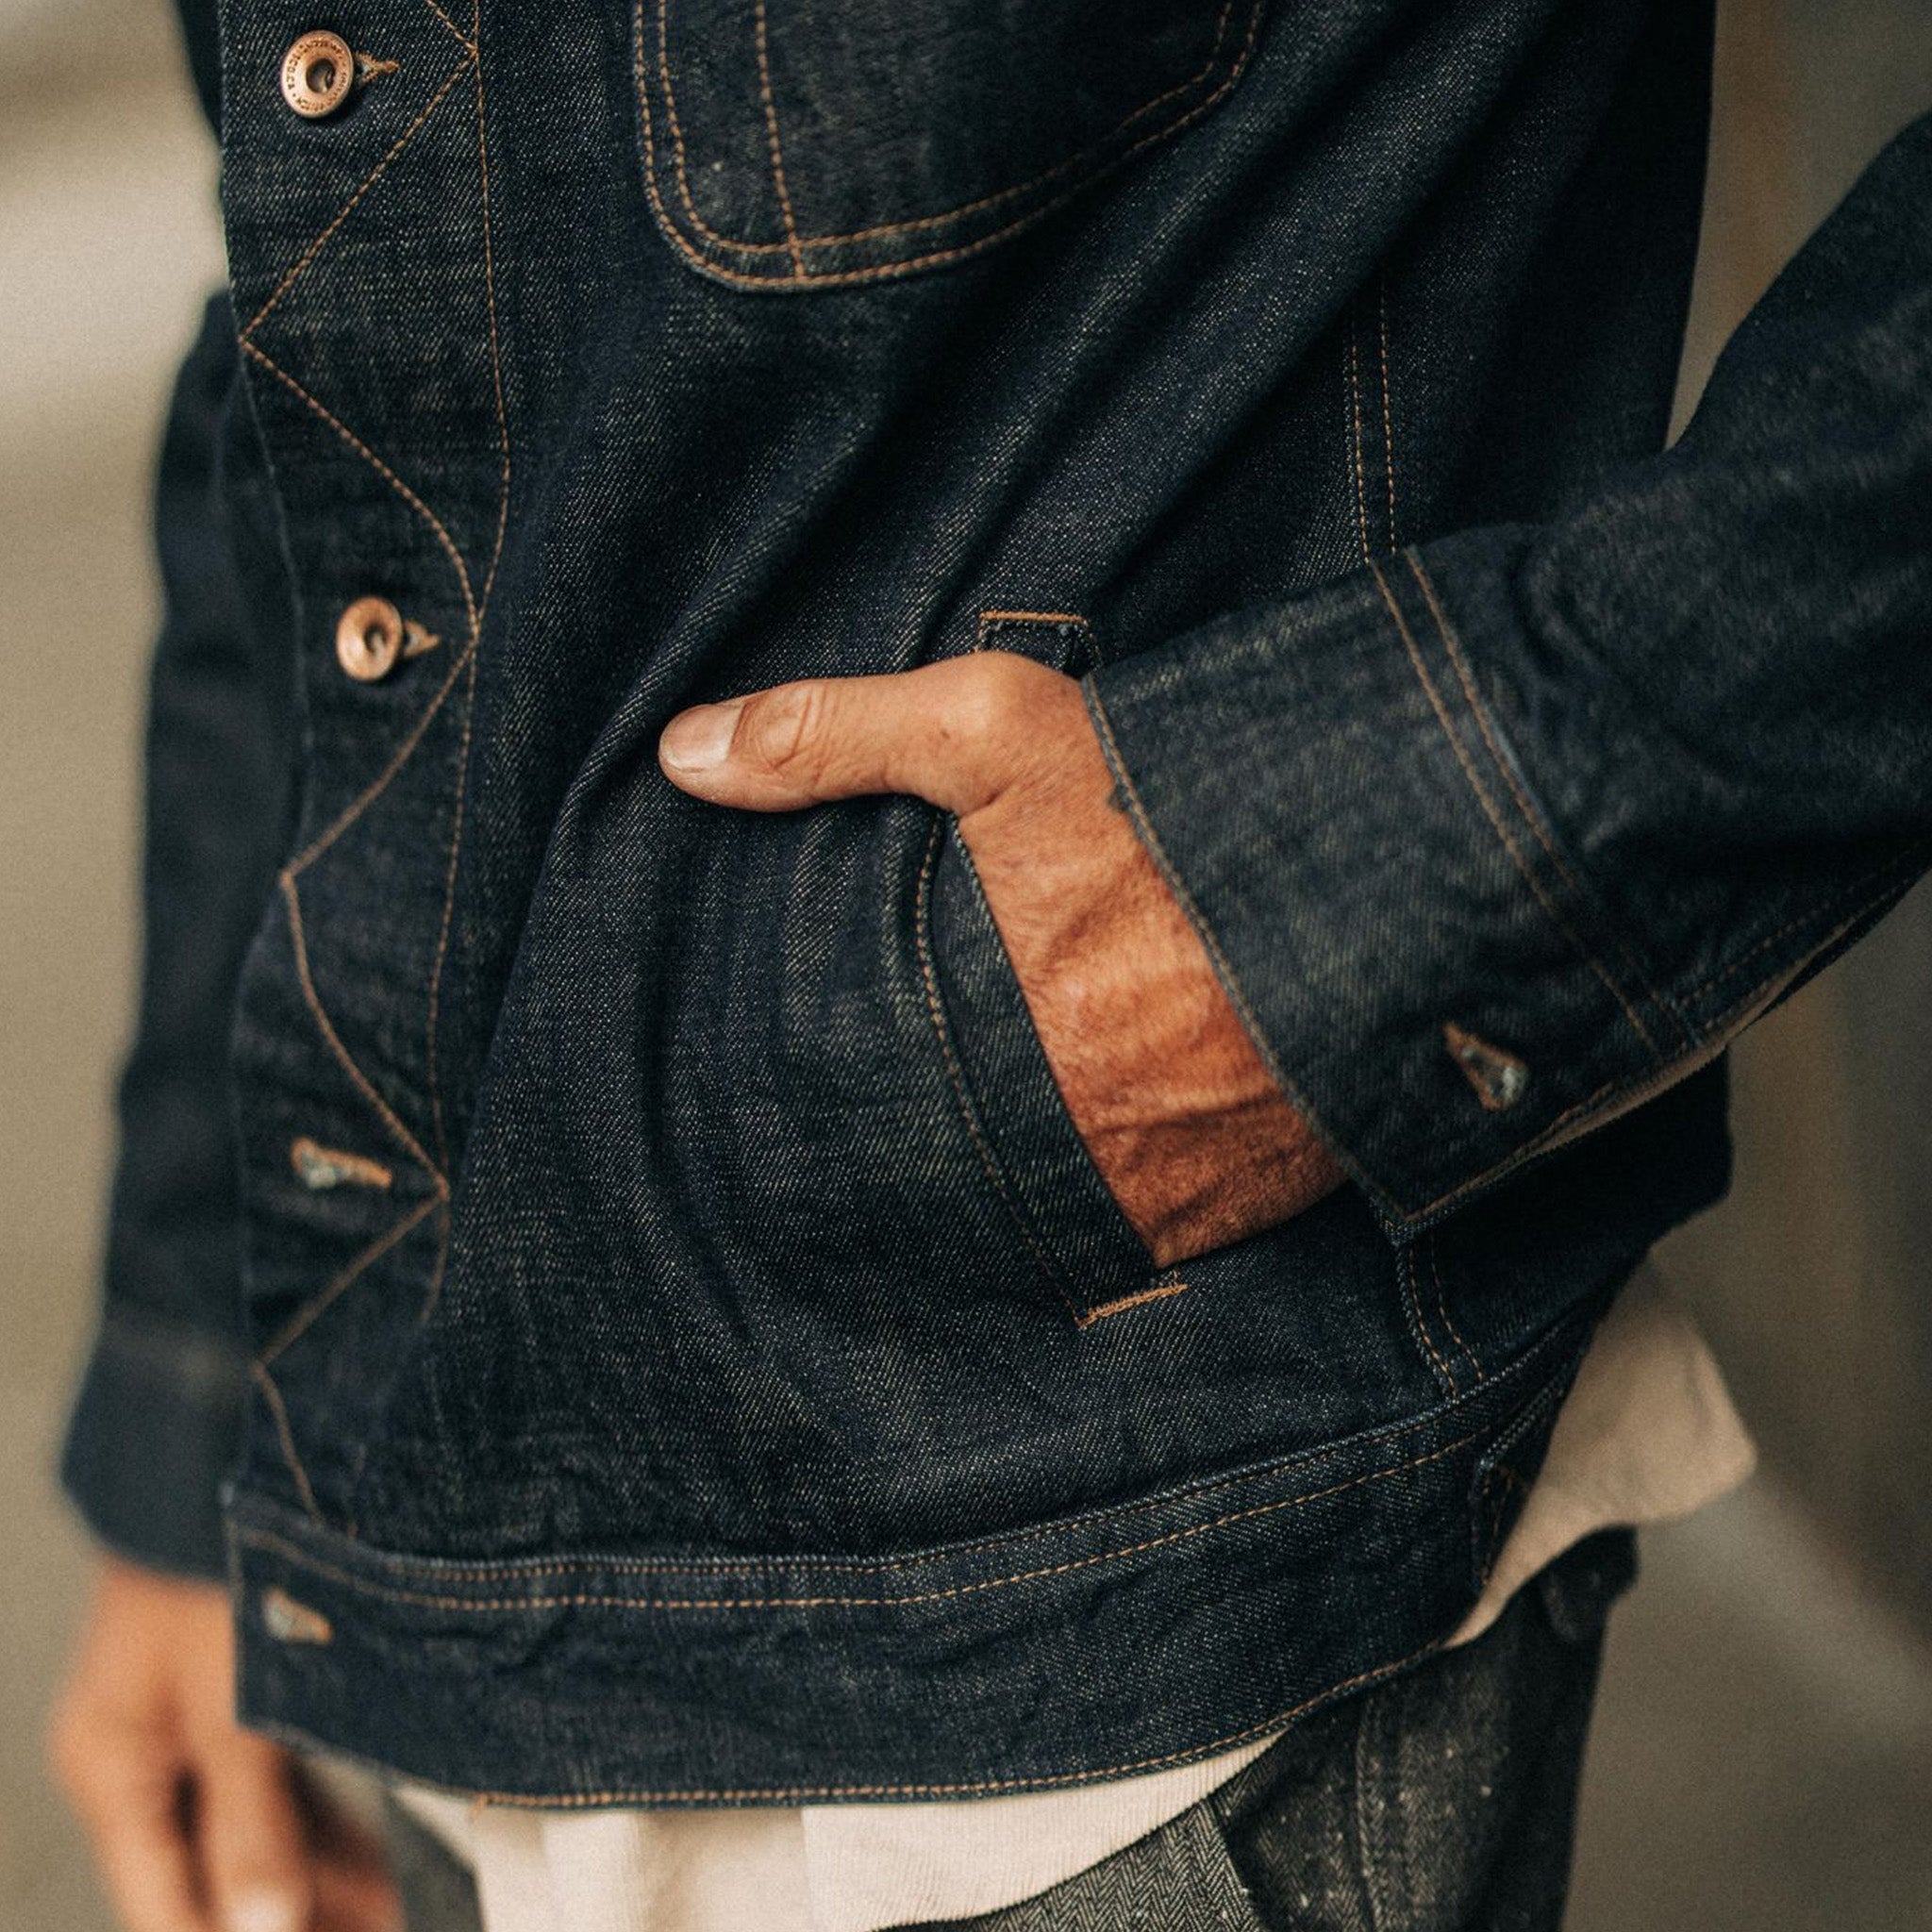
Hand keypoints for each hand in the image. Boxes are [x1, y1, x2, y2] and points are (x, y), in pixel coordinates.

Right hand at [49, 1558, 399, 1931]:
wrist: (227, 1445)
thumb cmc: (211, 1557)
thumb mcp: (230, 1707)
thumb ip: (247, 1824)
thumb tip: (261, 1928)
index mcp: (113, 1766)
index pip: (166, 1904)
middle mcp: (145, 1750)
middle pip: (212, 1871)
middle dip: (289, 1916)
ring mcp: (192, 1718)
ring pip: (252, 1829)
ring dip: (312, 1880)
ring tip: (383, 1915)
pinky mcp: (240, 1686)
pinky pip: (275, 1781)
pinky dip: (319, 1825)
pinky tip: (375, 1863)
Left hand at [659, 652, 1343, 1267]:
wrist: (1397, 881)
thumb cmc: (1179, 804)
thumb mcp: (994, 730)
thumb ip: (835, 738)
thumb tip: (679, 755)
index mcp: (986, 1043)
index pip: (868, 1116)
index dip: (835, 1120)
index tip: (809, 1120)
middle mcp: (1064, 1145)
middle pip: (963, 1183)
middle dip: (943, 1164)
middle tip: (949, 1130)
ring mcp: (1163, 1197)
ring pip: (1061, 1223)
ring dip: (1043, 1193)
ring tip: (1041, 1152)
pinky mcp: (1249, 1214)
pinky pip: (1163, 1239)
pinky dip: (1139, 1207)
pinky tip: (1138, 1153)